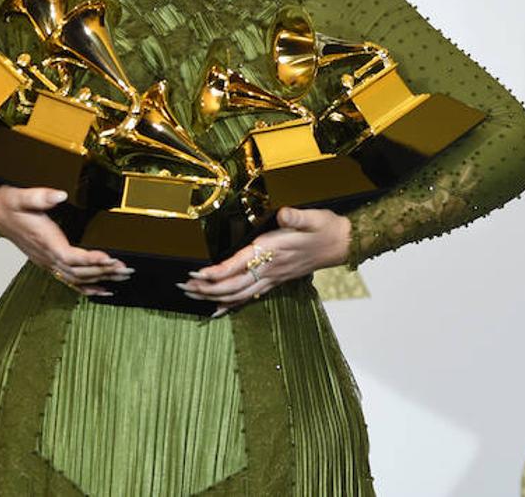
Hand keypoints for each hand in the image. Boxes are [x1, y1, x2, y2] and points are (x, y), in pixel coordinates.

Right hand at [0, 184, 132, 295]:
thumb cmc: (10, 205)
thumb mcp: (21, 196)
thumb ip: (40, 196)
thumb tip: (60, 195)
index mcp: (45, 241)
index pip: (70, 256)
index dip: (90, 259)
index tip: (109, 257)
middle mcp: (47, 256)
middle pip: (79, 271)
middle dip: (104, 271)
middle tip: (126, 268)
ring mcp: (48, 262)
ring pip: (77, 278)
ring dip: (101, 279)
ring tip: (123, 277)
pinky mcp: (49, 262)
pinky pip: (70, 281)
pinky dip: (88, 288)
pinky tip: (103, 290)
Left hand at [179, 206, 350, 315]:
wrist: (342, 243)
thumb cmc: (325, 228)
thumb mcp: (312, 217)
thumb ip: (297, 216)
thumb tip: (285, 213)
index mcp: (272, 251)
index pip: (238, 266)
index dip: (216, 272)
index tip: (196, 272)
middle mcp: (269, 269)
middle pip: (231, 286)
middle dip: (205, 288)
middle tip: (182, 286)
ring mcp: (272, 278)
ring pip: (237, 295)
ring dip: (213, 297)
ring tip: (190, 296)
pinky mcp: (275, 281)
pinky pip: (249, 297)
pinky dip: (231, 305)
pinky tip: (217, 311)